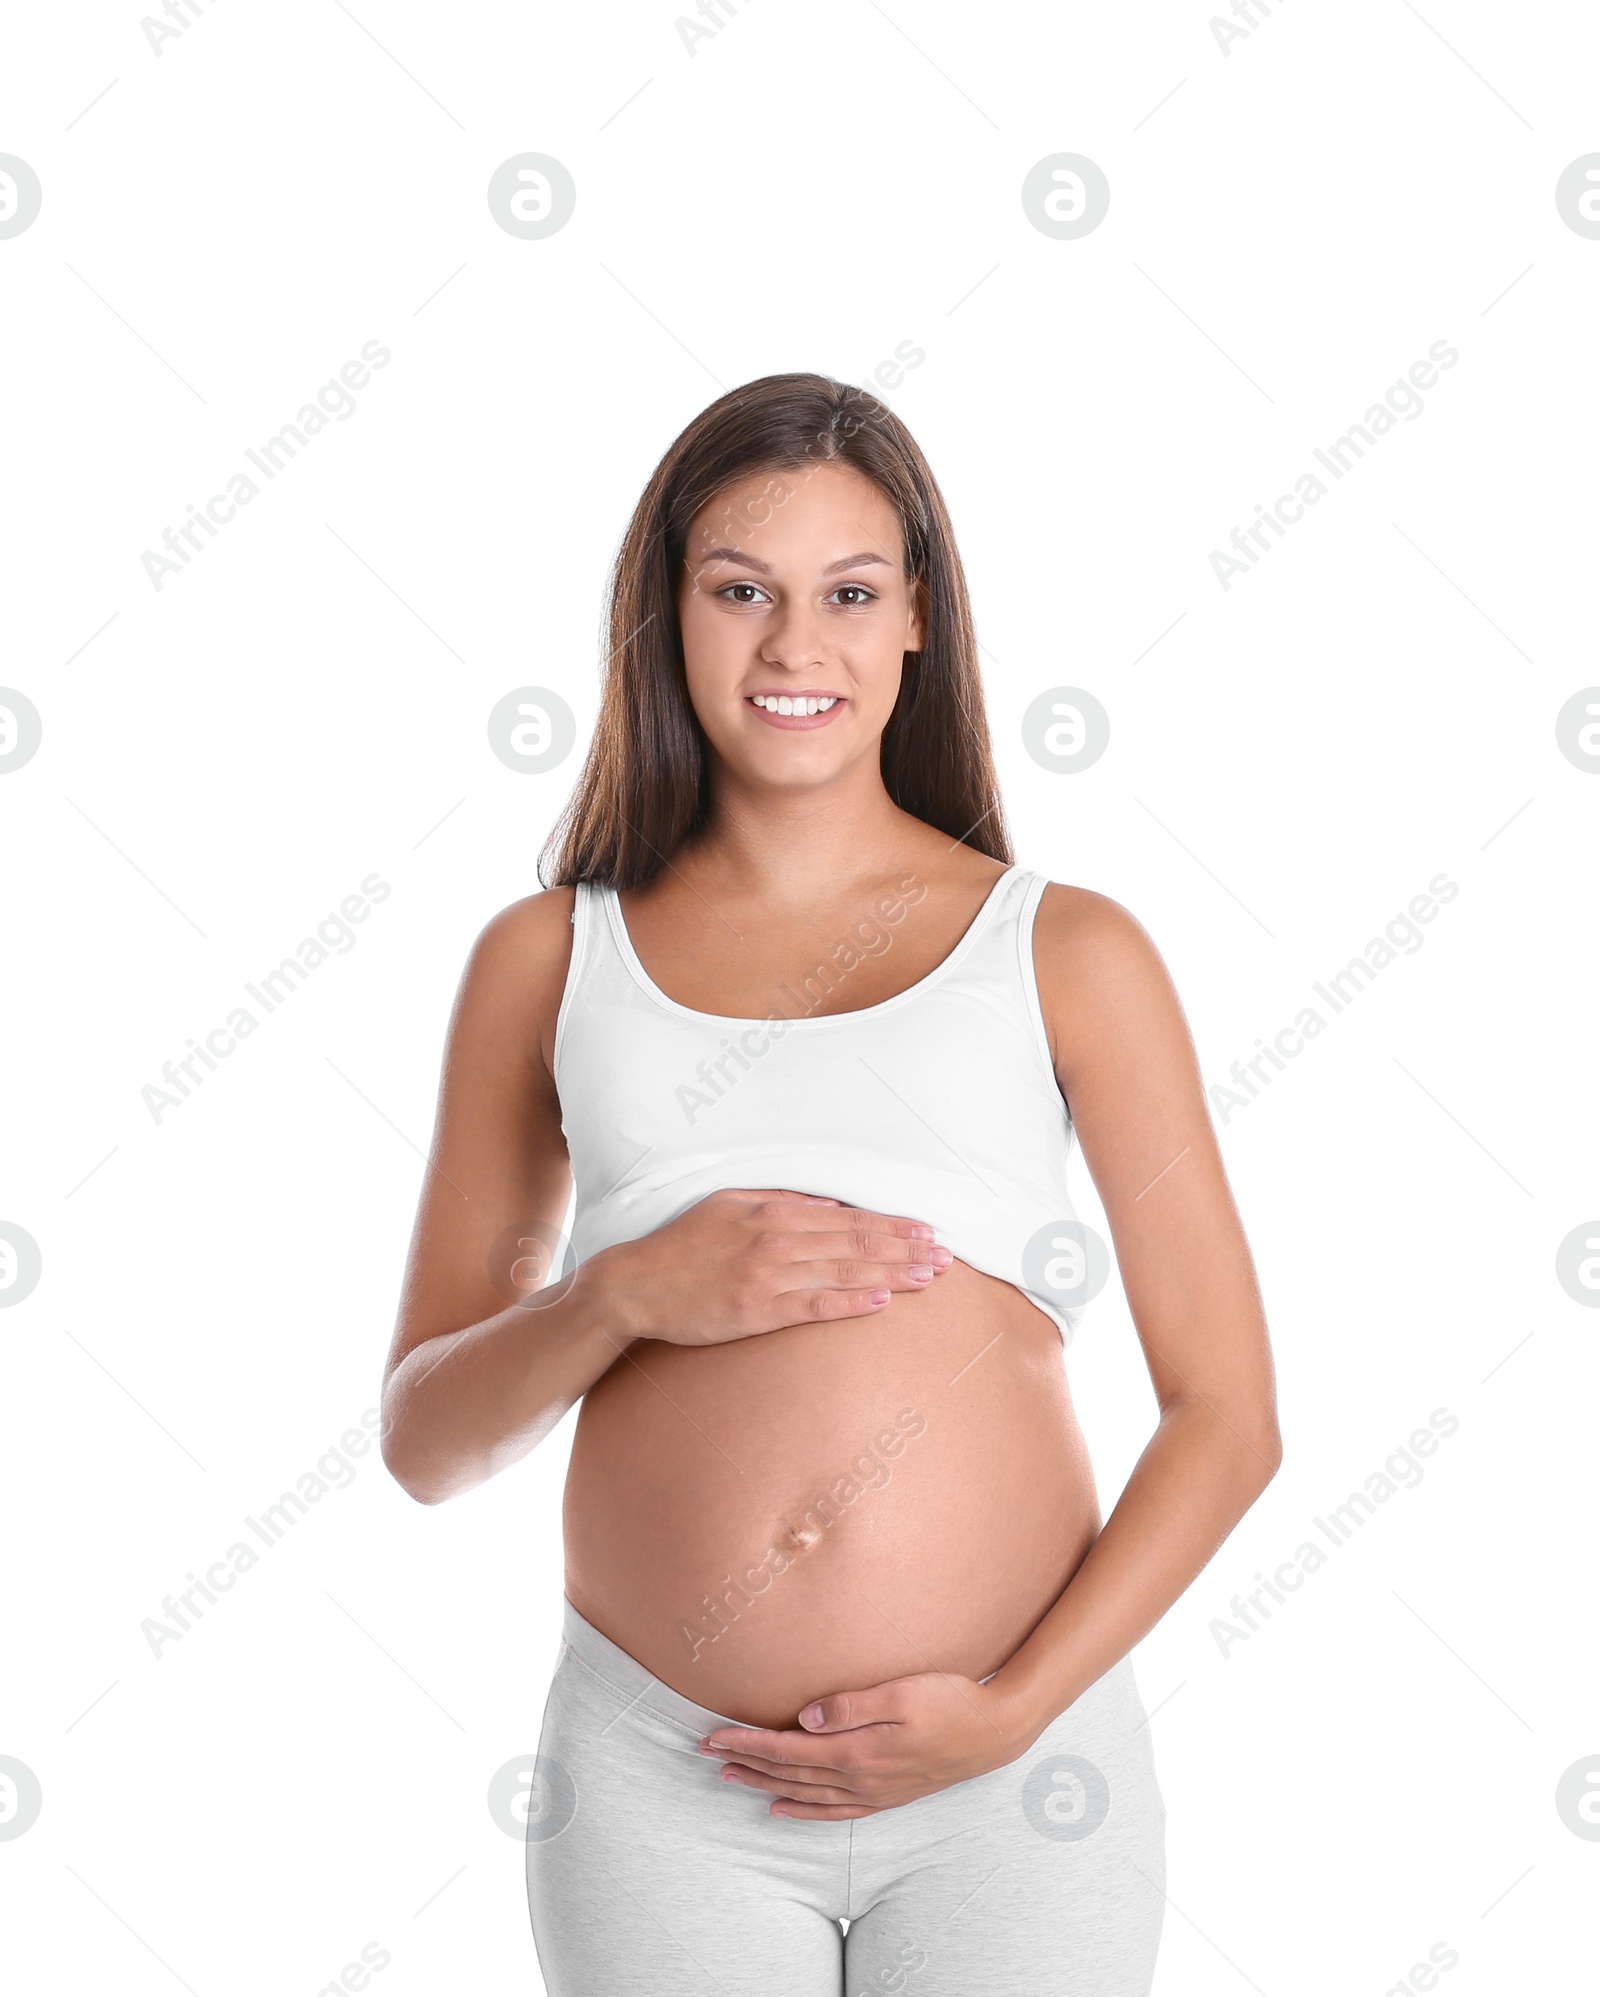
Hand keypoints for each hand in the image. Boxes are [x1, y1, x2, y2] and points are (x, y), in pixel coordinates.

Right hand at [596, 1188, 951, 1346]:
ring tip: (928, 1278)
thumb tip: (827, 1205)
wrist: (636, 1284)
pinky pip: (814, 1306)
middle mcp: (774, 1239)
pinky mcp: (756, 1311)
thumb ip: (778, 1201)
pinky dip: (851, 1302)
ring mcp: (767, 1276)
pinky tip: (882, 1301)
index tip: (925, 1230)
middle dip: (905, 1249)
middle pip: (855, 1243)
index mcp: (771, 1211)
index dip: (891, 1225)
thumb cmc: (682, 1244)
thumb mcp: (728, 1204)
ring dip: (892, 1274)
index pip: (847, 1218)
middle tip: (944, 1256)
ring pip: (844, 1272)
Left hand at [696, 1670, 1037, 1817]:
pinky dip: (803, 1811)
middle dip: (745, 1762)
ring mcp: (873, 1791)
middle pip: (788, 1772)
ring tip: (731, 1777)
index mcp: (857, 1750)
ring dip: (764, 1784)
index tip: (712, 1735)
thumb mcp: (901, 1692)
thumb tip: (804, 1717)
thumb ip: (851, 1705)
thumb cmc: (949, 1701)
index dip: (747, 1742)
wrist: (995, 1731)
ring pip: (805, 1793)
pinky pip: (833, 1811)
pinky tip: (782, 1809)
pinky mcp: (886, 1795)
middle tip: (705, 1752)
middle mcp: (859, 1777)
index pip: (787, 1748)